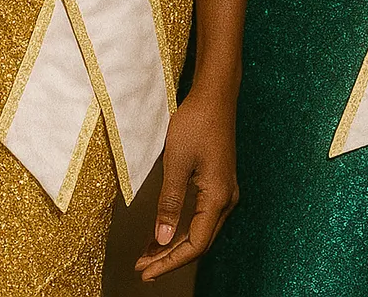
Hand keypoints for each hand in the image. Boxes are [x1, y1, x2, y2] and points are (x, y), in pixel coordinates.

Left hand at [134, 91, 237, 281]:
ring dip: (173, 243)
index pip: (195, 244)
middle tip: (142, 268)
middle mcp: (226, 200)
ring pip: (198, 230)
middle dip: (169, 257)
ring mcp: (224, 192)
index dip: (169, 261)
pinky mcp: (218, 183)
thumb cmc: (195, 123)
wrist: (215, 96)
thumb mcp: (176, 162)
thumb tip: (160, 239)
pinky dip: (180, 226)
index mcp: (218, 198)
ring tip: (147, 254)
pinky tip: (162, 231)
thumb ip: (169, 203)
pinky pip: (199, 215)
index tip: (146, 271)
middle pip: (198, 242)